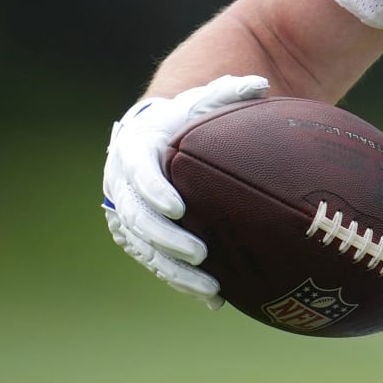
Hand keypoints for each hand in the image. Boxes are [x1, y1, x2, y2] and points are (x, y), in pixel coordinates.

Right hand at [101, 74, 269, 307]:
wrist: (155, 138)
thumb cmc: (184, 118)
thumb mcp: (201, 102)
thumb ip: (227, 92)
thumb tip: (259, 83)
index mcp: (135, 151)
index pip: (139, 173)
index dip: (155, 191)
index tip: (178, 207)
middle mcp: (123, 186)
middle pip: (138, 219)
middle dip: (167, 239)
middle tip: (199, 252)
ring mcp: (129, 216)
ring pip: (146, 250)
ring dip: (176, 271)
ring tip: (210, 286)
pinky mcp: (139, 239)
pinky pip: (157, 264)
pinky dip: (182, 282)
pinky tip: (214, 298)